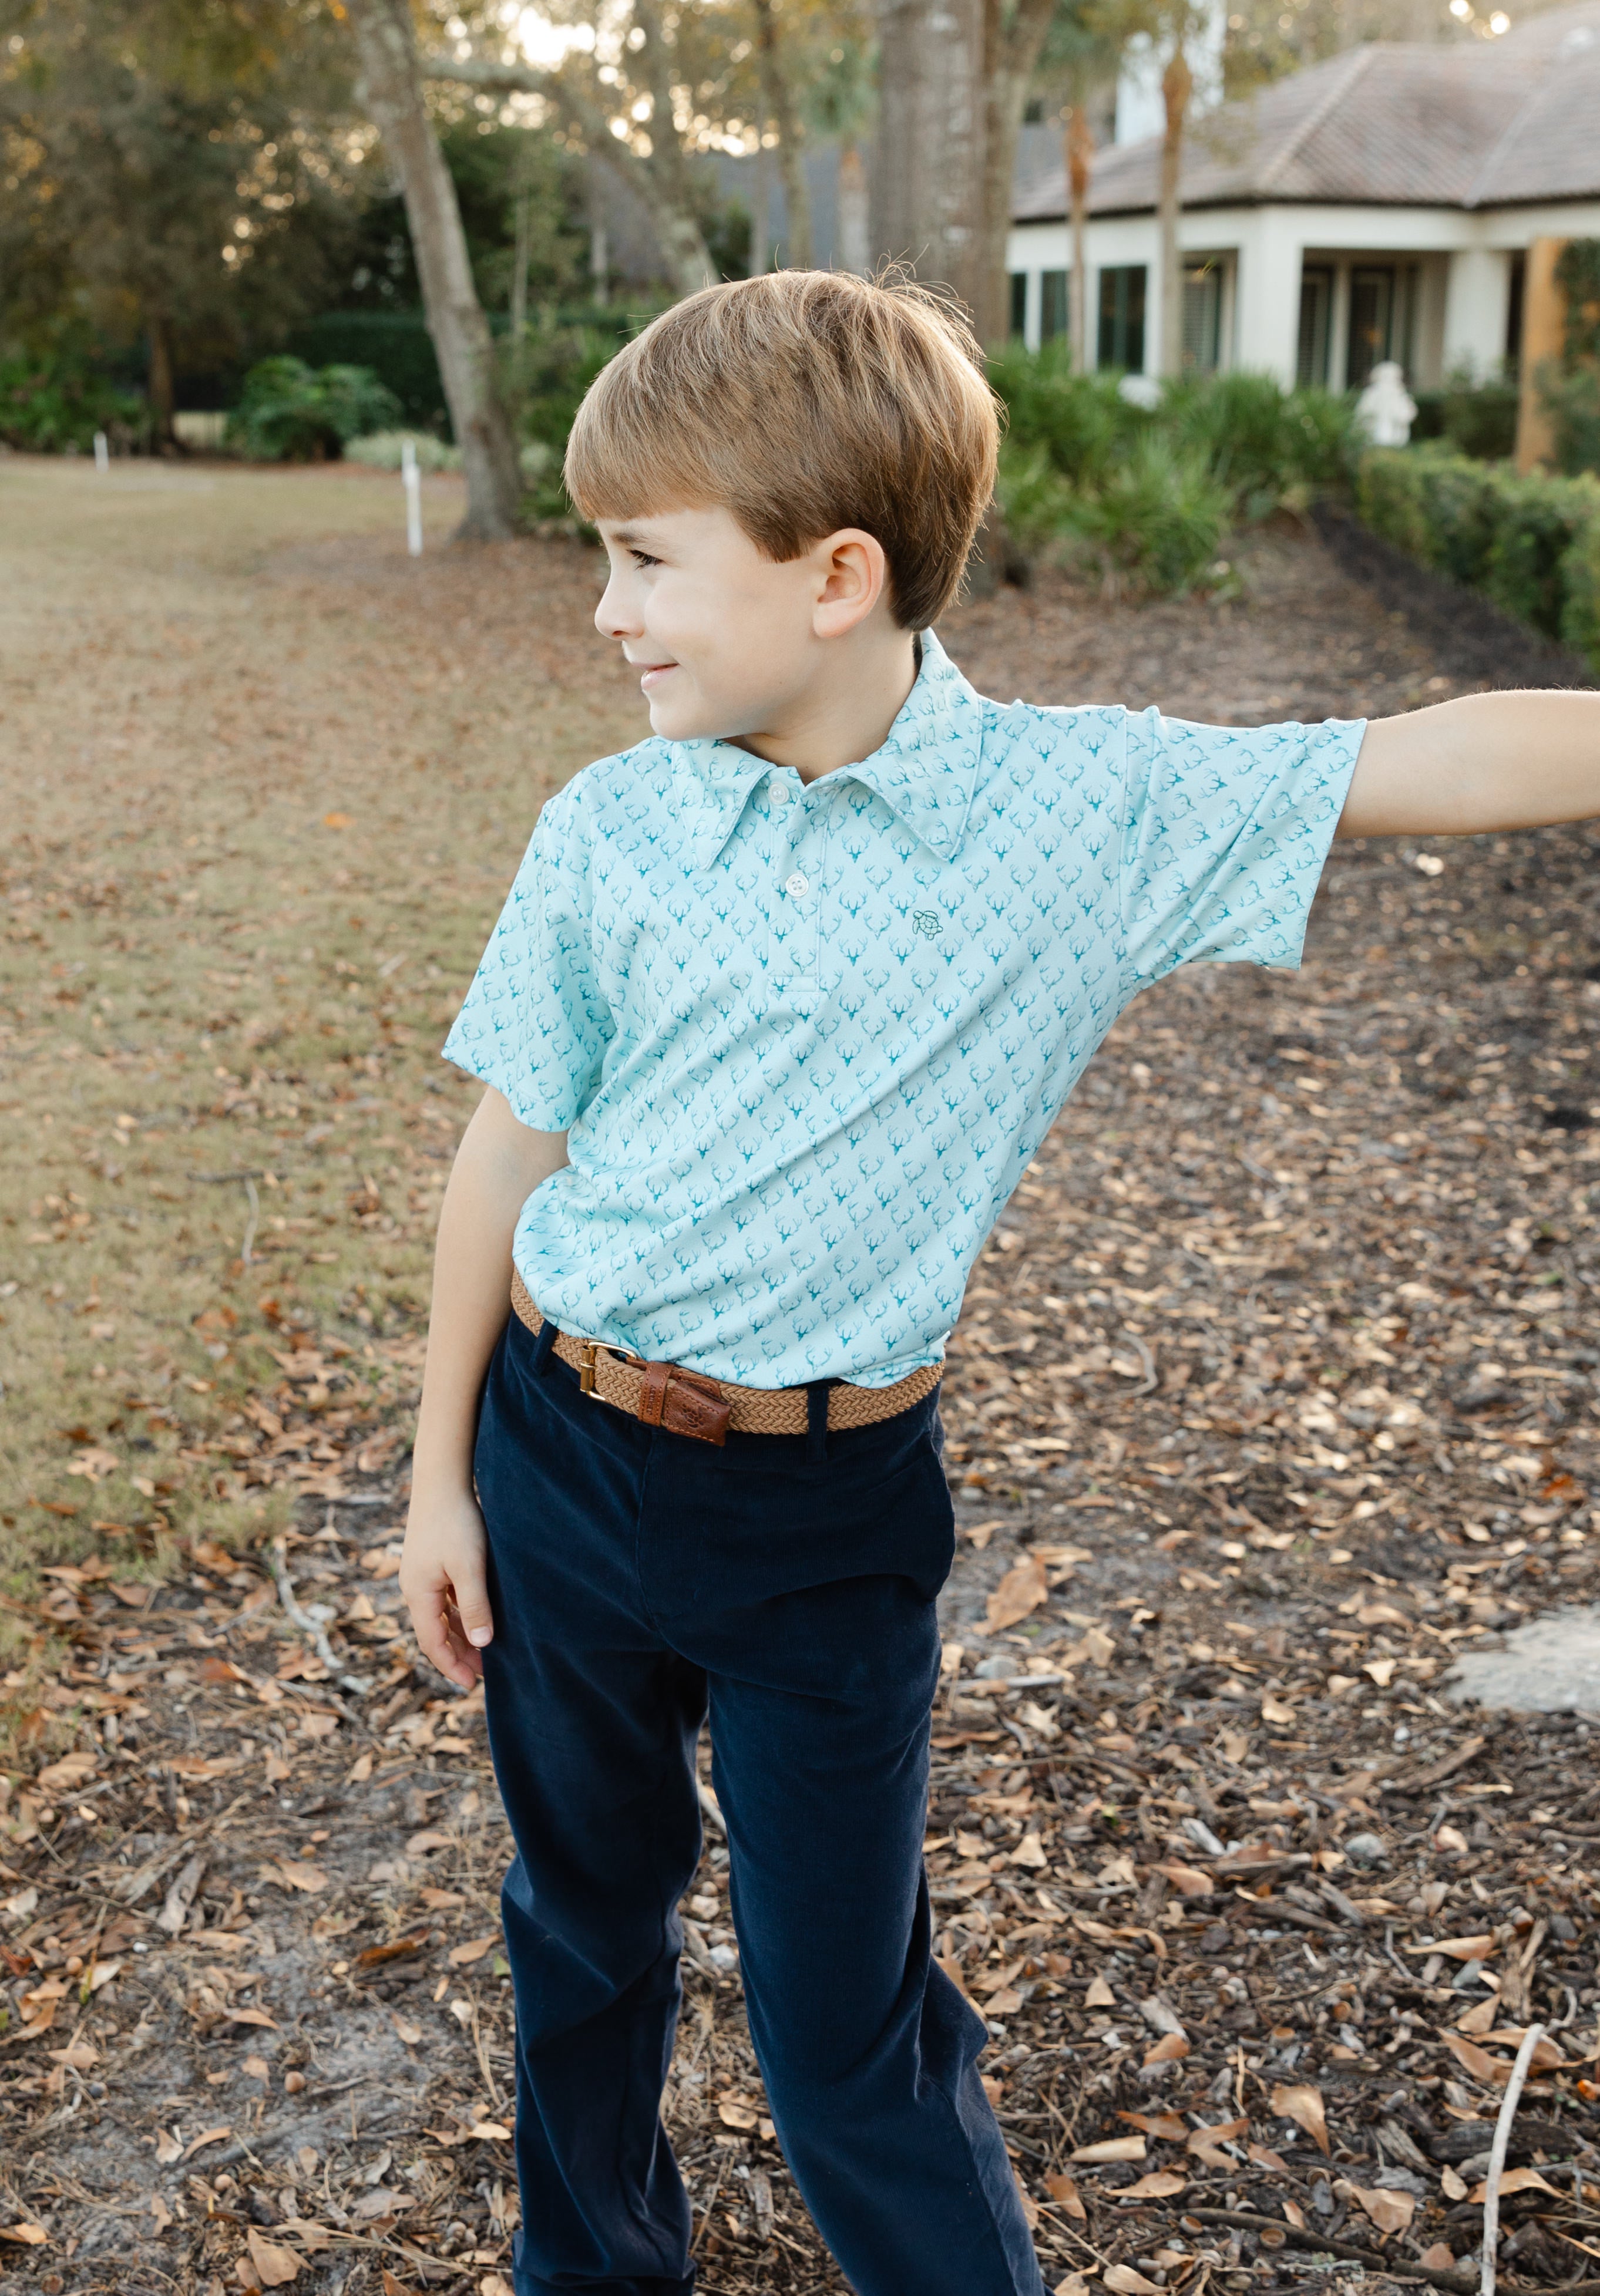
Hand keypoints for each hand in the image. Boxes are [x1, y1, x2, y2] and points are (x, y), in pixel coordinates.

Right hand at [401, 1485, 494, 1689]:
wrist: (441, 1480)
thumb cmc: (456, 1521)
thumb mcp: (469, 1566)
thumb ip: (475, 1605)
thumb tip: (482, 1644)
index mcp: (418, 1593)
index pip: (432, 1642)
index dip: (451, 1666)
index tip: (471, 1685)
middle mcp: (415, 1587)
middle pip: (434, 1632)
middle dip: (457, 1654)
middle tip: (483, 1674)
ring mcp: (422, 1574)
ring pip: (441, 1615)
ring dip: (461, 1634)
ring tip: (484, 1651)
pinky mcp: (432, 1561)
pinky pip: (445, 1598)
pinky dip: (460, 1613)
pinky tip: (478, 1617)